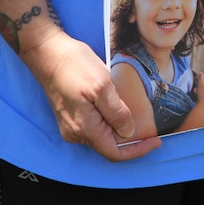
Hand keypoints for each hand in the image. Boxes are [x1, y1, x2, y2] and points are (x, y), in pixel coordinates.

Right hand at [23, 30, 160, 160]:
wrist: (47, 51)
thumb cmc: (74, 64)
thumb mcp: (102, 86)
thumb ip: (116, 112)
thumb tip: (128, 133)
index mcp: (84, 128)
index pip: (115, 153)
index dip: (138, 150)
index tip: (155, 141)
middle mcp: (75, 132)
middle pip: (109, 146)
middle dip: (131, 140)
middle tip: (150, 128)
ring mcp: (70, 125)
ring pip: (102, 136)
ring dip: (119, 129)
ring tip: (135, 114)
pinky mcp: (70, 115)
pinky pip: (94, 126)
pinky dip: (109, 122)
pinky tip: (117, 108)